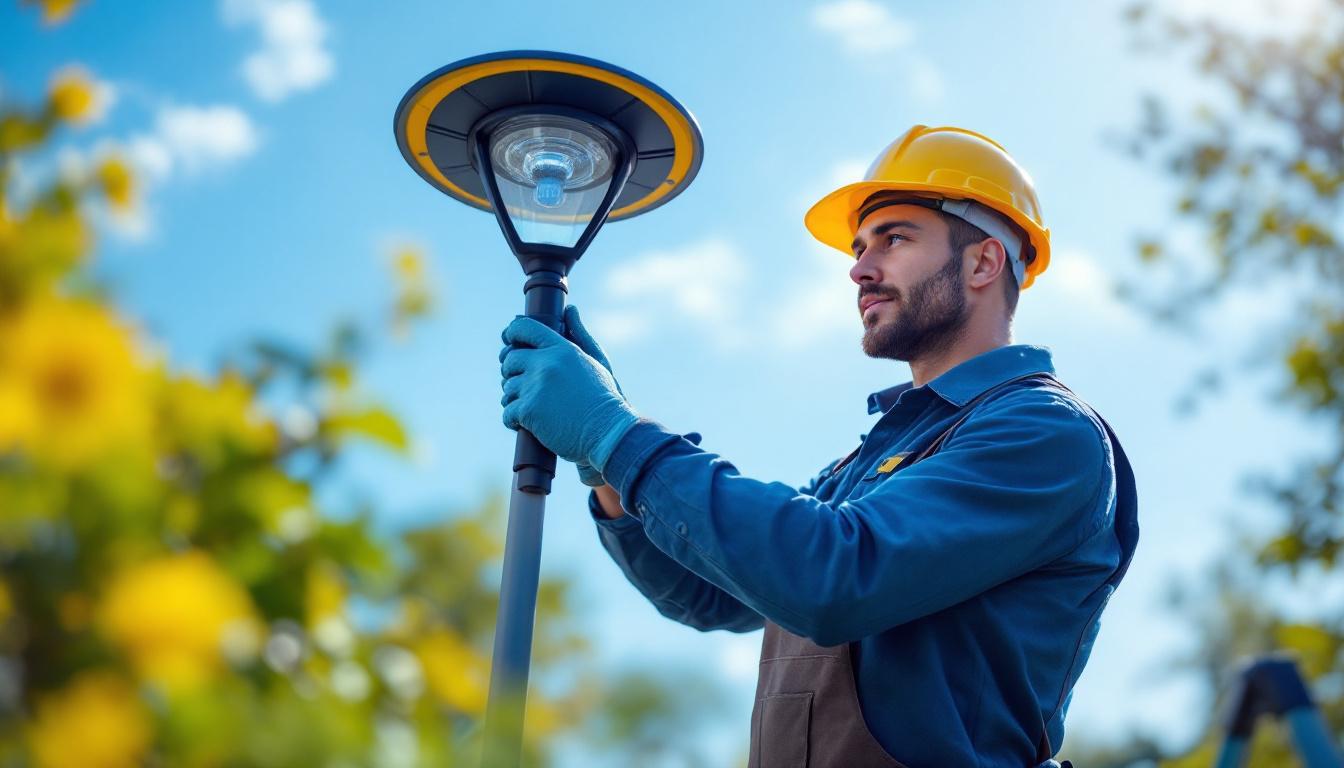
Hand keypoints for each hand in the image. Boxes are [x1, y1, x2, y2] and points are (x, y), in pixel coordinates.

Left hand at [499, 314, 639, 471]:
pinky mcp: (528, 410)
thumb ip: (580, 334)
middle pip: (510, 359)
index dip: (512, 334)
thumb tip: (570, 310)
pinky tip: (524, 424)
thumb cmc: (605, 400)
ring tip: (530, 409)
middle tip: (523, 386)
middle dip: (512, 373)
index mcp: (563, 348)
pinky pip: (507, 412)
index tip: (508, 342)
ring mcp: (536, 386)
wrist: (608, 434)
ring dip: (514, 399)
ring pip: (507, 388)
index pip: (525, 329)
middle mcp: (546, 363)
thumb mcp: (597, 361)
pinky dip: (512, 420)